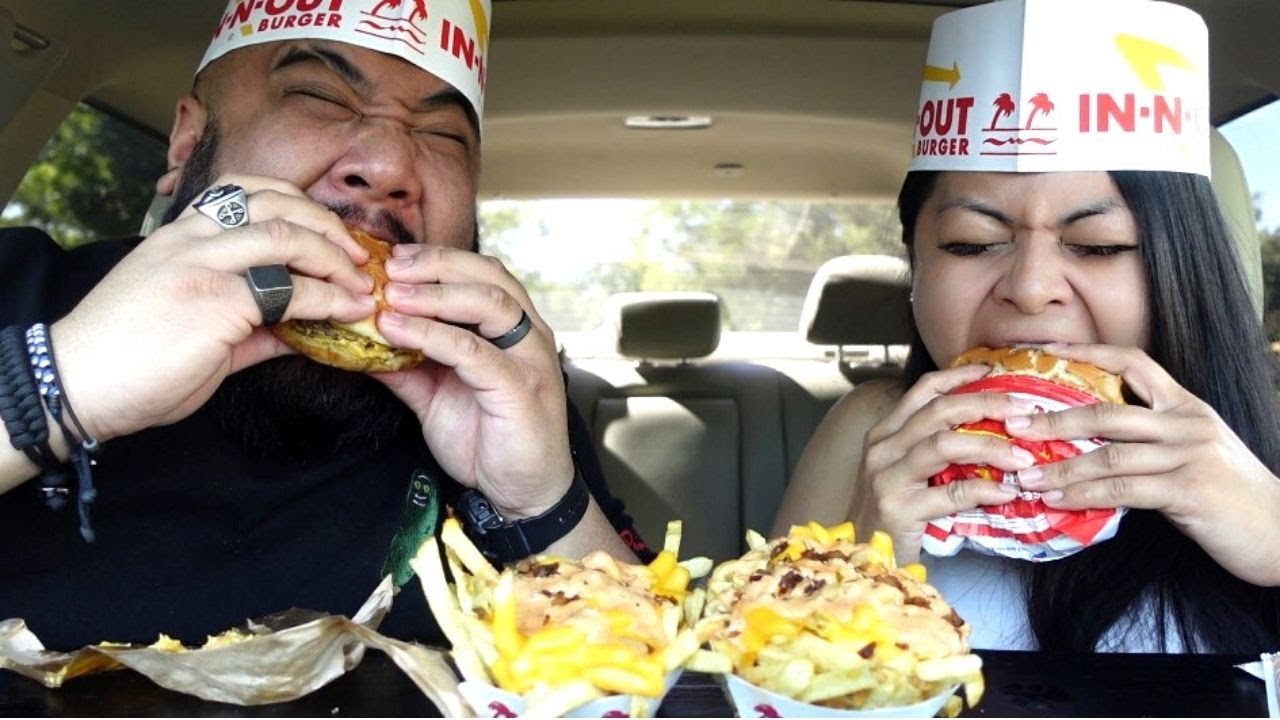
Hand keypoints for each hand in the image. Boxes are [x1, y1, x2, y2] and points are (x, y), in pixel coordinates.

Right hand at [50, 175, 376, 442]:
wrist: (75, 385)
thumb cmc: (128, 361)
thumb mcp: (195, 329)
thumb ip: (252, 323)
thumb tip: (301, 330)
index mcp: (180, 234)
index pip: (247, 190)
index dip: (299, 205)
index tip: (330, 232)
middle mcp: (191, 238)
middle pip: (276, 203)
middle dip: (328, 226)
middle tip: (358, 256)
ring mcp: (202, 265)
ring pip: (286, 236)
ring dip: (335, 258)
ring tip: (361, 283)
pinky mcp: (215, 301)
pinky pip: (289, 291)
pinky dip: (329, 301)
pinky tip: (347, 312)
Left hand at [363, 244, 573, 518]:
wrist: (522, 493)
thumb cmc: (488, 441)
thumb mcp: (435, 396)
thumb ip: (404, 365)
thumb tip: (357, 340)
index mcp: (512, 329)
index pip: (481, 273)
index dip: (438, 259)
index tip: (392, 258)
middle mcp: (528, 335)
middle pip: (489, 275)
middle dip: (436, 264)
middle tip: (388, 267)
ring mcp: (529, 360)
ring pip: (489, 303)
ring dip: (435, 294)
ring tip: (392, 296)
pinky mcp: (521, 389)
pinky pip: (475, 352)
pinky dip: (433, 337)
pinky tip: (399, 333)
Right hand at [851, 363, 1037, 563]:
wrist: (862, 560)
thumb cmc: (890, 518)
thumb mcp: (903, 474)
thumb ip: (931, 452)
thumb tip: (988, 432)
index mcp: (884, 435)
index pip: (923, 391)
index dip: (959, 376)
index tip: (993, 371)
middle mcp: (881, 449)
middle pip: (939, 411)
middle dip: (987, 404)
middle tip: (1025, 409)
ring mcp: (887, 477)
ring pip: (945, 444)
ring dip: (991, 447)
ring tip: (1024, 457)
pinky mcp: (899, 508)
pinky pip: (951, 493)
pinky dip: (984, 491)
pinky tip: (1006, 493)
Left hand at [1002, 343, 1279, 585]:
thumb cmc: (1230, 494)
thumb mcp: (1192, 452)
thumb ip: (1150, 440)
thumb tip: (1092, 444)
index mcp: (1185, 405)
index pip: (1133, 362)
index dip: (1088, 352)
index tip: (1045, 351)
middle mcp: (1186, 423)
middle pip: (1107, 412)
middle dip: (1053, 419)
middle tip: (1011, 425)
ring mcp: (1188, 456)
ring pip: (1108, 456)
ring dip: (1060, 468)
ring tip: (1025, 478)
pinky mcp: (1189, 491)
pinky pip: (1123, 490)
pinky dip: (1084, 496)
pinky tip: (1057, 501)